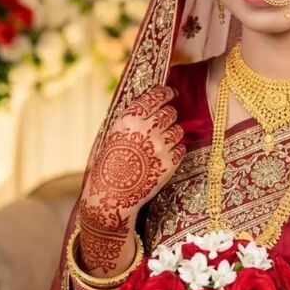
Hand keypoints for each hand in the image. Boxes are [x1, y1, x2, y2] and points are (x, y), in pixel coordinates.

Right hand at [79, 85, 185, 273]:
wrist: (111, 197)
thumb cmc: (108, 164)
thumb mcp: (111, 134)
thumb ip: (130, 118)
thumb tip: (150, 101)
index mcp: (129, 120)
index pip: (155, 97)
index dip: (166, 93)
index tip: (171, 93)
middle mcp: (146, 131)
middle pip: (170, 112)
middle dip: (169, 114)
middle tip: (166, 118)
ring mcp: (160, 148)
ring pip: (178, 130)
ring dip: (173, 132)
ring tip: (162, 141)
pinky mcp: (170, 164)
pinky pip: (182, 148)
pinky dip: (176, 150)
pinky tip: (164, 155)